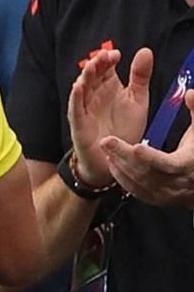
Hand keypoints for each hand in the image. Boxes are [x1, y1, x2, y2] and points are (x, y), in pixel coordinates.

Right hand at [67, 48, 150, 187]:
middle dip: (97, 64)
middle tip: (104, 56)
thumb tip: (145, 51)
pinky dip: (75, 97)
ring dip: (85, 76)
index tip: (117, 55)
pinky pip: (75, 108)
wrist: (117, 157)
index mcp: (108, 86)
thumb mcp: (138, 100)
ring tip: (92, 66)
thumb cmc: (124, 128)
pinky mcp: (79, 122)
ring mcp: (85, 107)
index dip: (108, 59)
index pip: (105, 67)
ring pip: (82, 88)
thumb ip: (140, 76)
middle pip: (92, 74)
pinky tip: (78, 87)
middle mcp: (94, 94)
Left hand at [101, 89, 193, 208]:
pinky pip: (135, 190)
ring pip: (138, 182)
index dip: (151, 157)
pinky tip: (113, 162)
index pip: (169, 164)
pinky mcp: (156, 198)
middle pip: (147, 173)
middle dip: (124, 156)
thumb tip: (189, 93)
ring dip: (120, 165)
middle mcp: (176, 183)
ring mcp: (165, 193)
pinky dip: (122, 177)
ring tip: (107, 148)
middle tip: (106, 141)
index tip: (136, 147)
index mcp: (187, 165)